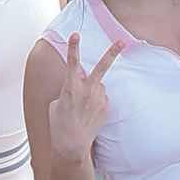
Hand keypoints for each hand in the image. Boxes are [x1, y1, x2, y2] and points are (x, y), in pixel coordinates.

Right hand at [48, 34, 122, 160]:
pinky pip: (101, 97)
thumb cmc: (59, 123)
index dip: (73, 47)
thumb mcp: (57, 102)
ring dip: (91, 90)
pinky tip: (88, 113)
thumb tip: (79, 84)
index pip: (72, 63)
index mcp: (71, 87)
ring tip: (82, 107)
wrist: (71, 145)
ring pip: (98, 85)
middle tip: (121, 41)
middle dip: (112, 53)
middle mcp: (87, 90)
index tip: (76, 34)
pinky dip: (95, 101)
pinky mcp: (106, 107)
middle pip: (102, 67)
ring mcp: (99, 99)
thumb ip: (69, 88)